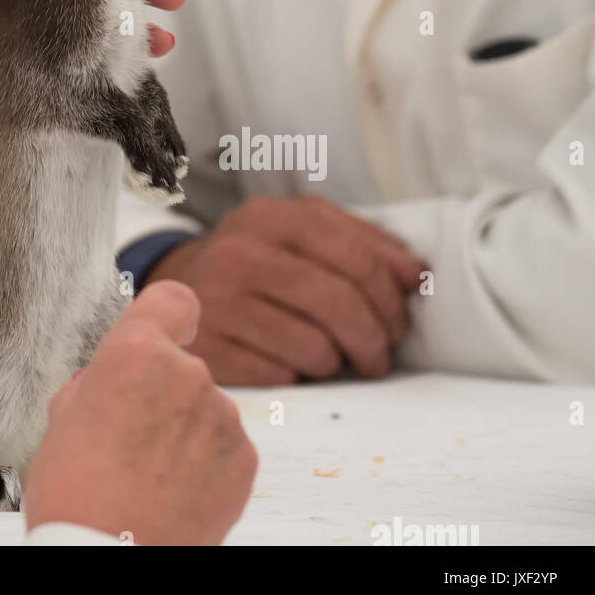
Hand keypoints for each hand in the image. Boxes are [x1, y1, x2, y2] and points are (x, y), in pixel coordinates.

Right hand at [24, 281, 256, 545]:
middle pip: (181, 366)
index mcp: (135, 352)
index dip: (168, 316)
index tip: (168, 331)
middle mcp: (187, 374)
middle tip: (129, 437)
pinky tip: (174, 493)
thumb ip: (99, 382)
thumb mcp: (63, 418)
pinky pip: (225, 447)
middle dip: (162, 393)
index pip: (172, 300)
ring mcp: (221, 417)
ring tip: (149, 475)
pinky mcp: (244, 460)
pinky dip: (206, 464)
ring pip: (204, 410)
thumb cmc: (75, 494)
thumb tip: (109, 382)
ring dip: (185, 431)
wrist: (108, 558)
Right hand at [145, 196, 426, 383]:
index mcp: (271, 217)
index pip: (355, 256)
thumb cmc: (259, 261)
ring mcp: (217, 301)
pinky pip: (281, 376)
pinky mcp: (207, 347)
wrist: (178, 284)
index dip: (390, 297)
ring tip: (331, 358)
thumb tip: (417, 274)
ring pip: (314, 347)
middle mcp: (238, 253)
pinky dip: (298, 376)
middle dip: (373, 339)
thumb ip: (362, 243)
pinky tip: (291, 364)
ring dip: (336, 362)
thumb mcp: (300, 232)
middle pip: (338, 303)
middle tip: (378, 356)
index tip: (399, 322)